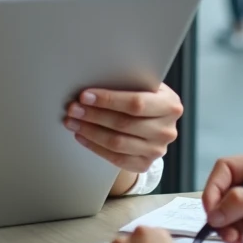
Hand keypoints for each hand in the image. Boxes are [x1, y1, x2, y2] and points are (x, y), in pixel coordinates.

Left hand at [66, 84, 182, 174]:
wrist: (156, 123)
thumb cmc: (146, 98)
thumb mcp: (145, 86)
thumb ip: (129, 83)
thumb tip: (94, 78)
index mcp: (170, 104)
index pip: (136, 103)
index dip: (108, 100)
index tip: (85, 96)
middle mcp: (167, 130)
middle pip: (124, 124)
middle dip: (93, 115)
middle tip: (73, 108)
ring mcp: (157, 150)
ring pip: (117, 142)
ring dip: (90, 131)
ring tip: (72, 122)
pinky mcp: (145, 164)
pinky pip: (116, 158)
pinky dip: (94, 147)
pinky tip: (82, 136)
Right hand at [201, 153, 242, 242]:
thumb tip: (215, 210)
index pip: (225, 168)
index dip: (214, 186)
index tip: (211, 207)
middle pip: (222, 191)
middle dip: (218, 210)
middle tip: (219, 226)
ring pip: (225, 211)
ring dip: (224, 226)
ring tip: (233, 238)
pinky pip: (234, 226)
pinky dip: (232, 234)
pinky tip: (239, 241)